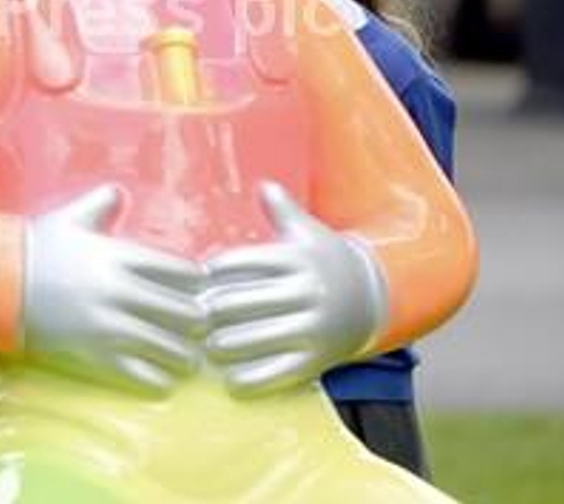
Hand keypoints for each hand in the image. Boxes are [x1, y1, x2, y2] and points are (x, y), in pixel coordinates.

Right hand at [22, 185, 206, 395]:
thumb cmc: (34, 248)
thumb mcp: (68, 219)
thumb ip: (99, 204)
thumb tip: (117, 192)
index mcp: (119, 256)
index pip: (181, 271)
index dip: (196, 282)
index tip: (198, 287)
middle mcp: (120, 291)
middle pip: (186, 312)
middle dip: (197, 321)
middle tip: (198, 325)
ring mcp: (109, 325)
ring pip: (171, 348)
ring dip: (184, 354)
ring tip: (186, 356)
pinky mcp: (96, 355)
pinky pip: (143, 375)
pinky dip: (160, 379)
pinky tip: (162, 377)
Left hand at [204, 182, 387, 396]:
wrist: (372, 299)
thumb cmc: (325, 261)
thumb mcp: (308, 232)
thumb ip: (283, 209)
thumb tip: (264, 185)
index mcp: (296, 258)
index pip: (239, 263)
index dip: (211, 273)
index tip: (193, 281)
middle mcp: (305, 291)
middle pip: (239, 302)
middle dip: (210, 312)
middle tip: (191, 317)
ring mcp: (312, 328)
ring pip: (253, 338)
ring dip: (222, 346)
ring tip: (206, 346)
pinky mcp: (317, 360)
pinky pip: (276, 374)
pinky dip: (248, 380)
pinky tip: (229, 379)